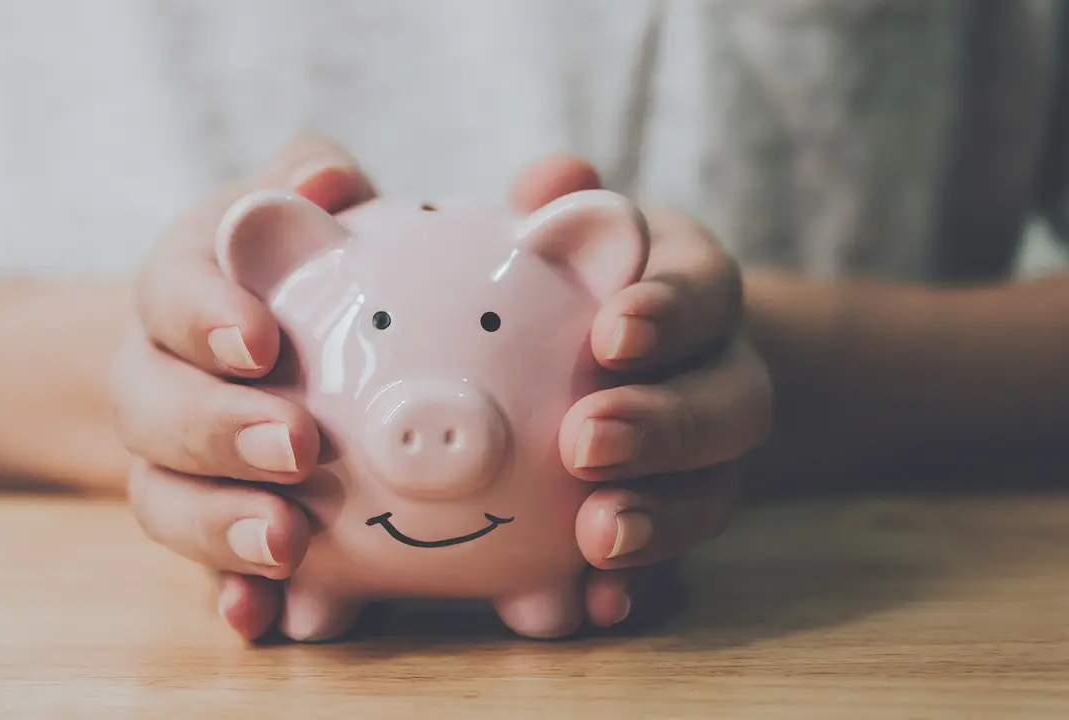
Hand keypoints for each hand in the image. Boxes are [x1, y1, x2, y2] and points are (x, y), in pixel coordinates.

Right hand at [110, 136, 376, 638]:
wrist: (250, 347)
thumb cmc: (288, 264)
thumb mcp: (294, 205)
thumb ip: (308, 177)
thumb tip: (323, 184)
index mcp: (180, 290)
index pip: (169, 293)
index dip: (203, 316)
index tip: (261, 340)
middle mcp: (157, 376)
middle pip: (151, 407)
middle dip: (217, 429)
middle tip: (297, 445)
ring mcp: (170, 461)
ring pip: (161, 497)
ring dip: (218, 525)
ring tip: (288, 542)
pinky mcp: (203, 522)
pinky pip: (198, 569)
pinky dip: (225, 593)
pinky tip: (259, 619)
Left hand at [511, 157, 772, 627]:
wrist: (620, 355)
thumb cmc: (572, 279)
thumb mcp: (569, 230)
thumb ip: (560, 203)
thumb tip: (556, 178)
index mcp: (691, 289)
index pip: (705, 288)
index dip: (671, 312)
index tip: (613, 331)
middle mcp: (718, 371)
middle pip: (731, 401)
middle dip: (666, 424)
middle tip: (586, 440)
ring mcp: (708, 457)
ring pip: (717, 491)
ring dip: (663, 518)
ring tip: (599, 537)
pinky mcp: (679, 517)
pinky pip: (677, 561)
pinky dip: (643, 587)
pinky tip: (597, 607)